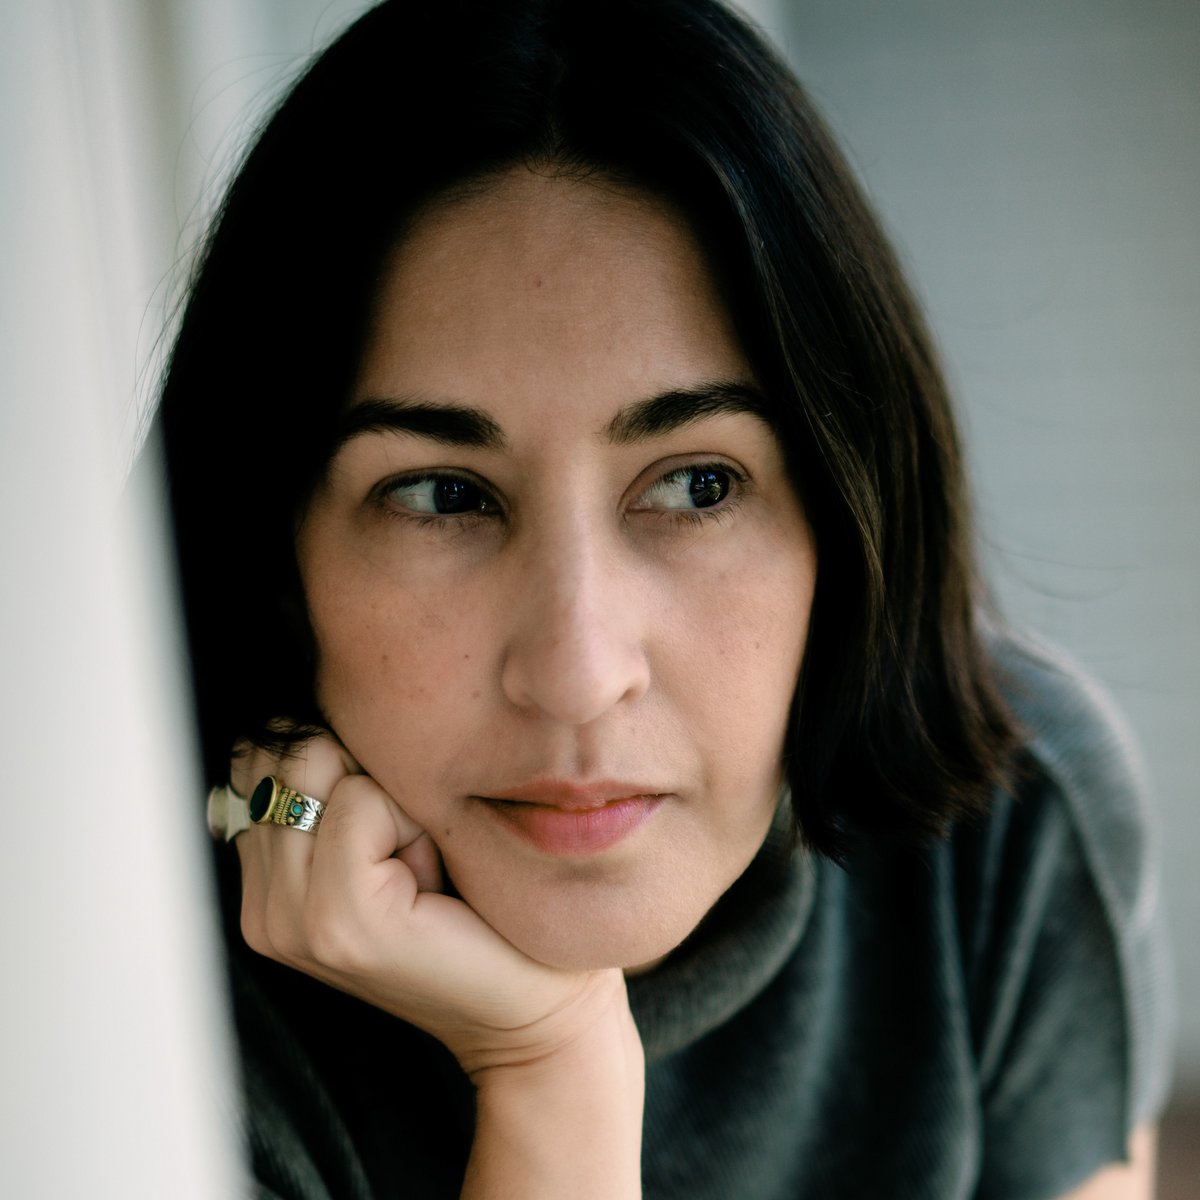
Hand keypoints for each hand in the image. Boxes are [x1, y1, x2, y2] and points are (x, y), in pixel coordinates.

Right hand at [230, 730, 635, 1079]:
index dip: (343, 765)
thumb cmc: (474, 906)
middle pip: (289, 752)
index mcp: (265, 884)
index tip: (389, 835)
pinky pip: (360, 804)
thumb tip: (314, 703)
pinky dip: (411, 824)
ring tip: (420, 865)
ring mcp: (289, 922)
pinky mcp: (337, 924)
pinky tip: (432, 880)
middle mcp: (262, 907)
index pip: (263, 753)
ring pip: (322, 768)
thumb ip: (336, 783)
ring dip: (392, 801)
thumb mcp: (391, 833)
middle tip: (409, 849)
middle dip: (364, 776)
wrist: (531, 1002)